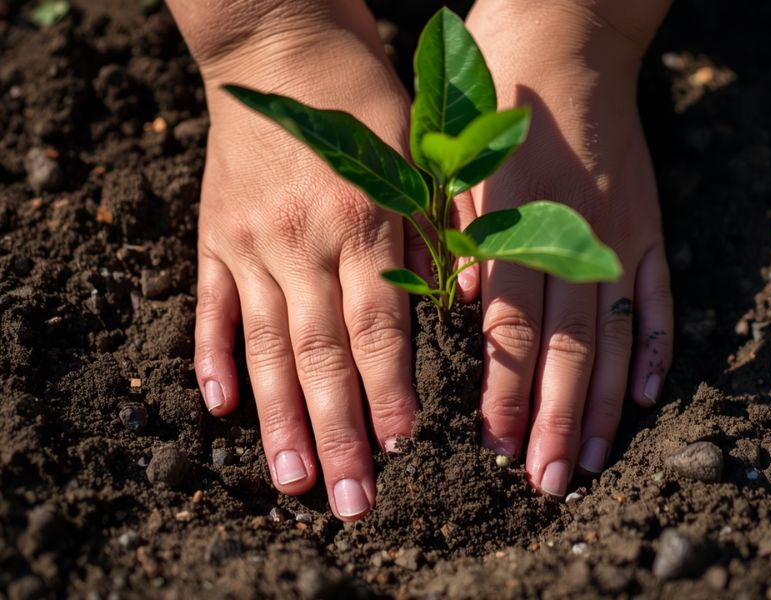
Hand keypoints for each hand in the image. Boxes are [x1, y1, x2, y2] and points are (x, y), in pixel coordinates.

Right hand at [175, 5, 421, 520]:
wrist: (282, 43)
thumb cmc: (367, 101)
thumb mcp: (419, 158)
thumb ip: (433, 236)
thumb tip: (458, 311)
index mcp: (364, 224)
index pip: (380, 329)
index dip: (392, 391)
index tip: (403, 448)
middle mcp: (304, 242)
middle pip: (321, 355)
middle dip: (339, 433)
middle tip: (353, 499)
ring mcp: (251, 243)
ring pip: (267, 346)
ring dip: (279, 420)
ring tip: (292, 481)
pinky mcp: (214, 236)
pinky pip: (210, 306)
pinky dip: (212, 357)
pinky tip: (219, 408)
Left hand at [466, 1, 673, 495]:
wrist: (566, 34)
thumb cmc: (493, 95)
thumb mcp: (455, 157)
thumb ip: (460, 236)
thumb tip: (470, 308)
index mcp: (517, 224)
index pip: (511, 329)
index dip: (507, 390)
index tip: (497, 445)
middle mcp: (573, 238)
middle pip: (568, 347)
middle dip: (557, 419)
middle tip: (548, 479)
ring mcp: (618, 233)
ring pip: (612, 333)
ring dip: (604, 401)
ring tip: (595, 458)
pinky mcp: (647, 221)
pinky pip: (656, 291)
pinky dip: (654, 342)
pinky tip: (650, 389)